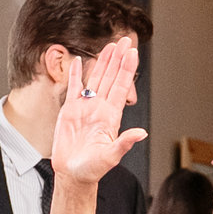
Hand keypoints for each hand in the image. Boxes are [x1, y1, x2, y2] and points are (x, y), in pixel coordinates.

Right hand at [50, 35, 148, 184]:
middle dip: (118, 59)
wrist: (73, 174)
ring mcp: (85, 108)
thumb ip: (124, 143)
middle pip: (111, 77)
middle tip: (125, 40)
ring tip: (109, 46)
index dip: (127, 69)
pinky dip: (75, 74)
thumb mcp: (111, 157)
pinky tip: (78, 60)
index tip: (133, 52)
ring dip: (102, 62)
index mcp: (111, 116)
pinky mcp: (70, 110)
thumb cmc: (92, 169)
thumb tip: (142, 133)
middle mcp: (100, 108)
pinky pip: (73, 88)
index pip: (122, 87)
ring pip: (95, 79)